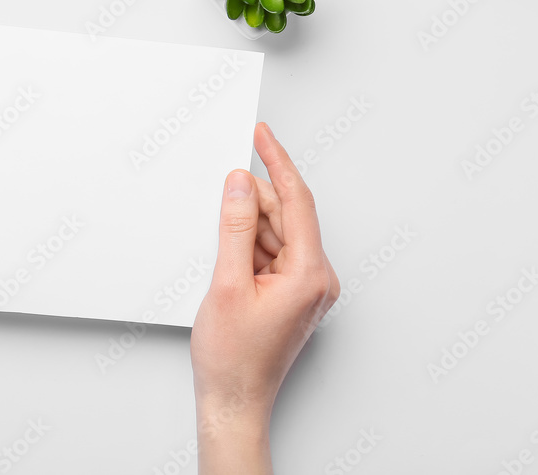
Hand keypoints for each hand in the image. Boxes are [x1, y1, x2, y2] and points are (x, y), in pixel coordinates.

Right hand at [191, 122, 339, 474]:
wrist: (234, 400)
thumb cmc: (233, 358)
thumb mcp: (227, 284)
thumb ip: (235, 228)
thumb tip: (239, 186)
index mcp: (310, 274)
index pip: (297, 201)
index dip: (278, 162)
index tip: (263, 136)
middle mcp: (317, 279)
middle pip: (287, 216)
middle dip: (254, 198)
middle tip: (222, 186)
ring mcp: (307, 288)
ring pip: (278, 233)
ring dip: (249, 225)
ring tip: (220, 238)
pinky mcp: (293, 294)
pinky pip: (274, 253)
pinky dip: (251, 244)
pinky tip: (229, 252)